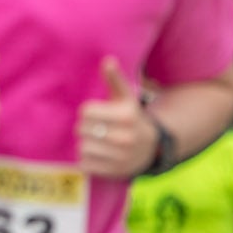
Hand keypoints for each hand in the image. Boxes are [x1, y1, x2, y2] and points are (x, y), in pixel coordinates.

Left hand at [77, 58, 156, 178]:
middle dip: (86, 128)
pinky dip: (87, 159)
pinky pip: (85, 164)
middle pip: (82, 129)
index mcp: (127, 115)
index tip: (97, 114)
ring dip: (85, 144)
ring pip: (82, 147)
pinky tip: (98, 155)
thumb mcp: (126, 97)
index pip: (86, 112)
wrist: (150, 147)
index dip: (88, 112)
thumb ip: (115, 79)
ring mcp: (120, 157)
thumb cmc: (131, 117)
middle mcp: (125, 137)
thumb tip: (108, 60)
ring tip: (97, 142)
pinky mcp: (113, 172)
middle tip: (96, 129)